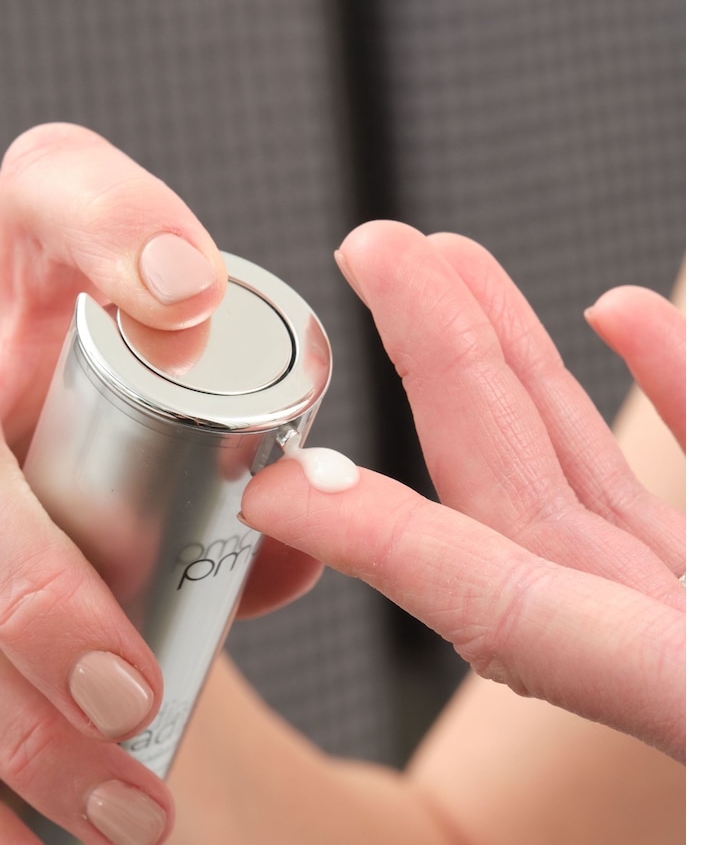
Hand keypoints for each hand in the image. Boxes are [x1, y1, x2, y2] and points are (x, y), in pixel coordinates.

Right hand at [0, 124, 317, 843]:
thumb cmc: (91, 442)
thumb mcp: (154, 422)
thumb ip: (238, 459)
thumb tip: (300, 517)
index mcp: (20, 278)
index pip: (55, 190)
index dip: (119, 222)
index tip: (191, 296)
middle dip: (44, 586)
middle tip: (137, 690)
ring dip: (10, 720)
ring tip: (121, 804)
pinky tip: (10, 837)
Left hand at [242, 221, 684, 762]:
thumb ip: (653, 658)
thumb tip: (528, 560)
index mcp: (670, 683)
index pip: (497, 606)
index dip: (379, 539)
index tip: (272, 481)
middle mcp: (666, 634)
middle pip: (519, 487)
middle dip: (442, 359)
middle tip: (371, 256)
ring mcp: (700, 586)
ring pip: (587, 458)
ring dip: (519, 356)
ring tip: (449, 263)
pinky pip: (699, 459)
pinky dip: (660, 384)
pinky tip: (613, 311)